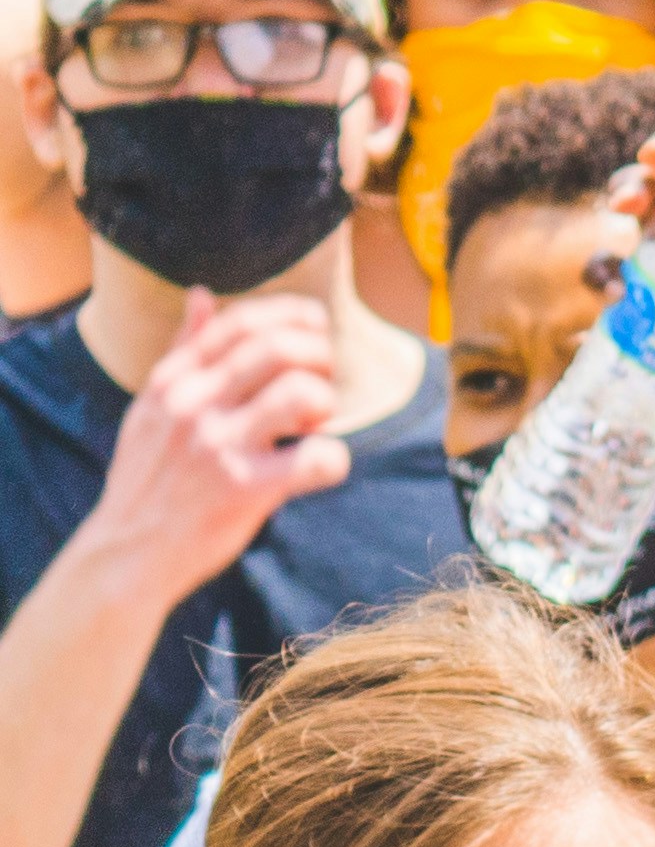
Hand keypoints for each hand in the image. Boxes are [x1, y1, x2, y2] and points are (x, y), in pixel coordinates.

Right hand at [85, 292, 353, 591]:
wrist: (128, 552)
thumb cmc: (151, 478)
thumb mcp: (152, 407)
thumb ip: (183, 352)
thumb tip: (202, 295)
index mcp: (172, 381)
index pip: (239, 324)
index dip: (291, 315)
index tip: (316, 326)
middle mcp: (192, 405)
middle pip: (278, 349)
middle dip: (318, 358)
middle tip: (320, 388)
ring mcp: (218, 446)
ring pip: (303, 394)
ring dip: (325, 405)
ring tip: (312, 428)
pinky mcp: (245, 489)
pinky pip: (320, 458)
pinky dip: (335, 459)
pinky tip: (318, 468)